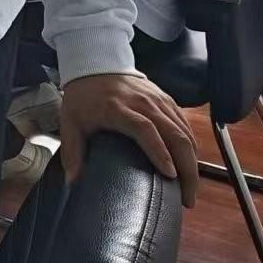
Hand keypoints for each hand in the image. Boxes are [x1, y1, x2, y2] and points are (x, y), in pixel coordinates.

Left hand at [60, 73, 198, 206]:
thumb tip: (73, 182)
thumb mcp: (70, 121)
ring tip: (190, 189)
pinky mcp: (168, 100)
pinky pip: (186, 125)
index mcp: (118, 108)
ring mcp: (159, 100)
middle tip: (187, 198)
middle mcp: (144, 103)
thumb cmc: (83, 96)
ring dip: (192, 162)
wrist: (95, 64)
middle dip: (187, 168)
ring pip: (185, 132)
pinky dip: (192, 148)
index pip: (145, 129)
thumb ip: (72, 151)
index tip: (170, 175)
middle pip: (175, 134)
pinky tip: (190, 166)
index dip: (159, 151)